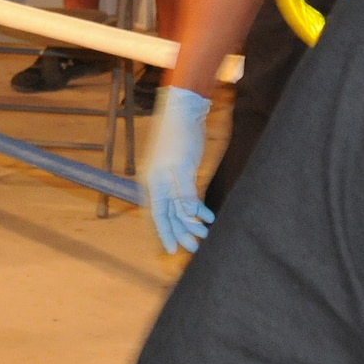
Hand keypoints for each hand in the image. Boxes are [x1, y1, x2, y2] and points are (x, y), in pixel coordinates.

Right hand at [145, 85, 214, 253]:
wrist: (184, 111)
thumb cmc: (180, 137)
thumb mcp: (183, 166)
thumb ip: (184, 192)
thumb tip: (187, 215)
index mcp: (155, 183)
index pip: (159, 215)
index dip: (166, 234)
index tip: (173, 251)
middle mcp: (160, 184)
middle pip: (170, 215)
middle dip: (182, 231)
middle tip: (195, 248)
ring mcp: (171, 179)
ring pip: (179, 207)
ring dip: (190, 221)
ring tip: (204, 235)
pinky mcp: (182, 173)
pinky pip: (187, 196)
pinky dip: (196, 207)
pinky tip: (208, 216)